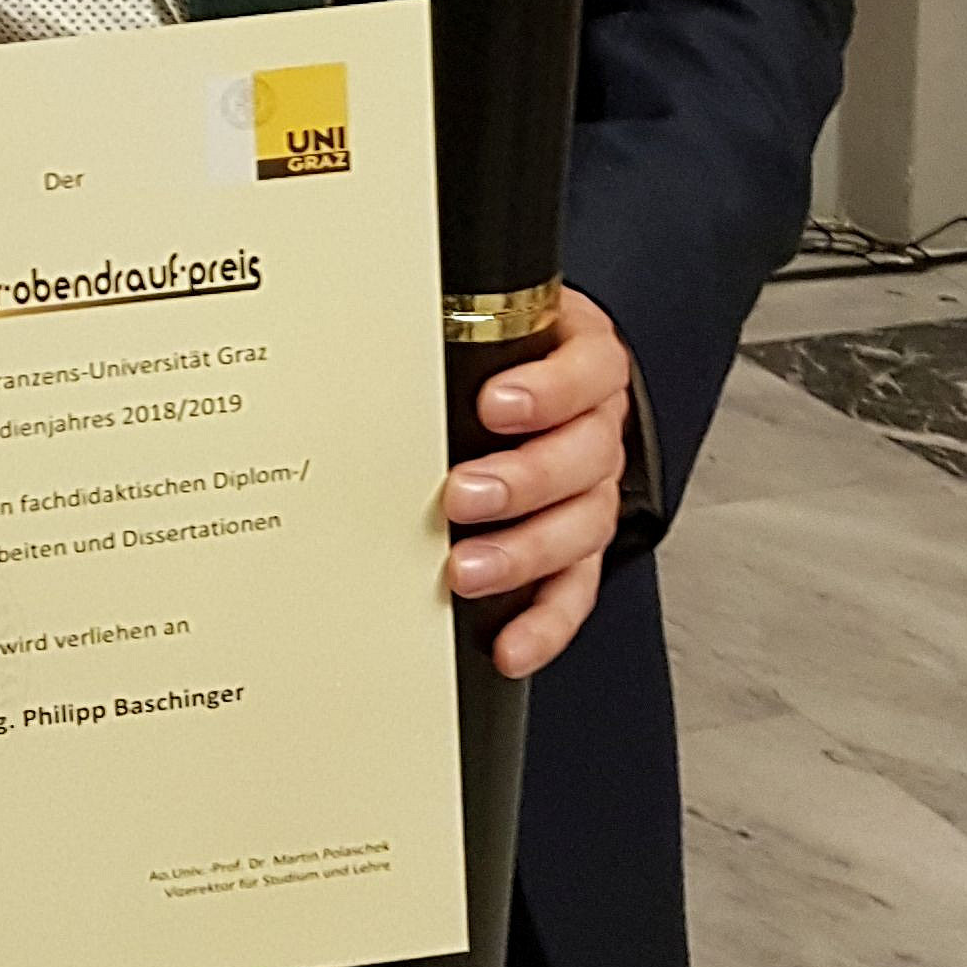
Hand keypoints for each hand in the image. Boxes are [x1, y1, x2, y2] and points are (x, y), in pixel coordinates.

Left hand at [443, 285, 630, 679]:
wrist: (540, 381)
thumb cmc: (507, 353)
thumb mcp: (490, 324)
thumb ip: (452, 328)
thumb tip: (370, 323)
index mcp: (582, 362)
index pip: (587, 371)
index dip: (548, 391)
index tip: (495, 404)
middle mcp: (596, 428)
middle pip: (584, 458)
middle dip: (523, 481)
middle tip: (463, 495)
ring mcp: (593, 490)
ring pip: (582, 527)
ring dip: (524, 553)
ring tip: (468, 568)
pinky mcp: (580, 547)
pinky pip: (575, 589)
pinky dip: (544, 621)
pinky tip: (511, 642)